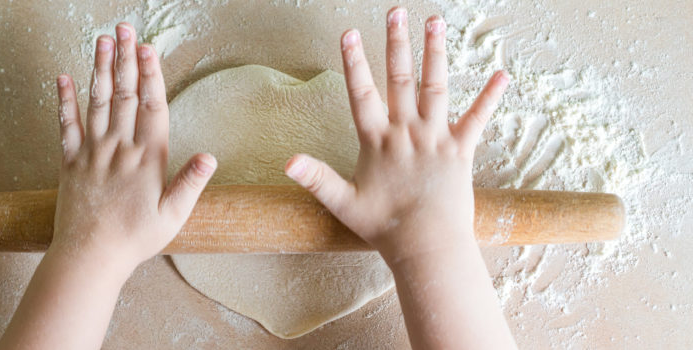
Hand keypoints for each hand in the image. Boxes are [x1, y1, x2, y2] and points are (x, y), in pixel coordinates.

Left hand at [52, 23, 216, 267]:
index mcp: (147, 158)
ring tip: (102, 40)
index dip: (150, 75)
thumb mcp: (173, 216)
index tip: (148, 49)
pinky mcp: (70, 162)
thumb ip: (190, 183)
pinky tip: (63, 78)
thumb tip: (210, 156)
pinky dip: (64, 101)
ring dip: (100, 69)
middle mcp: (119, 148)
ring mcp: (92, 152)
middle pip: (124, 95)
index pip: (151, 107)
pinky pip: (66, 125)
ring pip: (96, 102)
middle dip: (125, 59)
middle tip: (125, 29)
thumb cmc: (135, 239)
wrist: (90, 257)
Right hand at [285, 9, 508, 262]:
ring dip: (436, 54)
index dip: (354, 63)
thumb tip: (288, 162)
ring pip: (436, 87)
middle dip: (397, 44)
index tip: (350, 33)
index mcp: (378, 141)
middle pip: (400, 79)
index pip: (361, 94)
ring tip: (436, 23)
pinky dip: (489, 98)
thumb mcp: (342, 203)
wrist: (426, 244)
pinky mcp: (461, 151)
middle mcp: (407, 132)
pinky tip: (502, 74)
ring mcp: (436, 138)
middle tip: (397, 12)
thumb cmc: (384, 227)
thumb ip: (316, 178)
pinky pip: (477, 119)